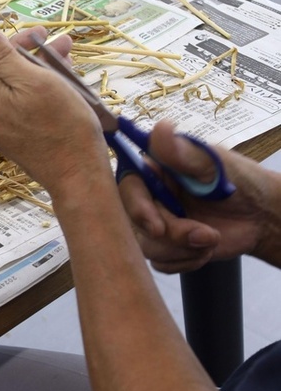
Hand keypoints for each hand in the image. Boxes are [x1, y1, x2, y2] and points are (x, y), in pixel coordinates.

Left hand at [0, 0, 109, 199]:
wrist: (79, 177)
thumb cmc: (64, 128)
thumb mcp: (37, 84)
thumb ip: (3, 60)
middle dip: (16, 45)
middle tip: (45, 36)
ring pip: (8, 79)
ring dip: (33, 62)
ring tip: (63, 52)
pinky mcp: (10, 133)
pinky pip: (16, 97)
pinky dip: (35, 82)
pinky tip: (61, 75)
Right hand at [119, 121, 280, 271]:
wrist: (263, 216)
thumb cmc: (241, 181)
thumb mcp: (214, 163)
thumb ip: (184, 152)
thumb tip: (159, 126)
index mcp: (154, 172)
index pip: (127, 188)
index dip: (137, 208)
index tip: (157, 226)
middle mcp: (148, 197)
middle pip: (134, 223)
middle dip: (171, 235)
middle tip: (202, 236)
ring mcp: (155, 223)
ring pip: (148, 247)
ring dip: (183, 249)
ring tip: (211, 239)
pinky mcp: (166, 247)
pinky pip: (161, 263)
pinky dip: (187, 261)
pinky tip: (205, 249)